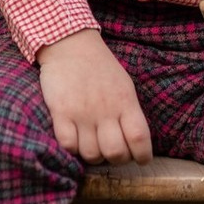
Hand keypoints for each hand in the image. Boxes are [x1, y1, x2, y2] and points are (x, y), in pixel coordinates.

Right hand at [35, 28, 152, 165]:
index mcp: (125, 101)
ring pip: (91, 154)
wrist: (70, 44)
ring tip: (92, 143)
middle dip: (116, 159)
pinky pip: (68, 146)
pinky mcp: (61, 113)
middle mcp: (106, 110)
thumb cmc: (100, 67)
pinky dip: (72, 149)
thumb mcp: (124, 85)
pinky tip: (74, 139)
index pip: (139, 138)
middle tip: (112, 152)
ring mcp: (82, 112)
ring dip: (92, 154)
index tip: (141, 159)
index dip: (143, 155)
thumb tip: (136, 142)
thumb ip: (129, 112)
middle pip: (115, 153)